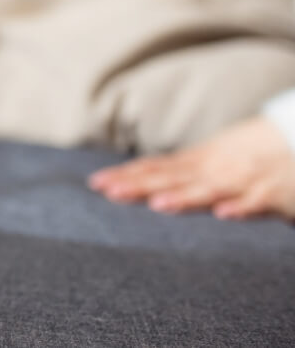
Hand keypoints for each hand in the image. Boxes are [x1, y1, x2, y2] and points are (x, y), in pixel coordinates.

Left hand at [88, 117, 294, 220]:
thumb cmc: (253, 152)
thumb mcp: (214, 157)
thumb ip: (184, 169)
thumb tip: (144, 177)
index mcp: (199, 161)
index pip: (156, 169)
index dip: (127, 176)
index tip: (96, 184)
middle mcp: (215, 168)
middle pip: (172, 178)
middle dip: (141, 186)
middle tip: (109, 192)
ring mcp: (242, 180)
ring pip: (209, 190)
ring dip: (185, 197)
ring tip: (158, 204)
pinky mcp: (271, 194)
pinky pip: (255, 202)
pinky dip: (241, 207)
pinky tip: (224, 214)